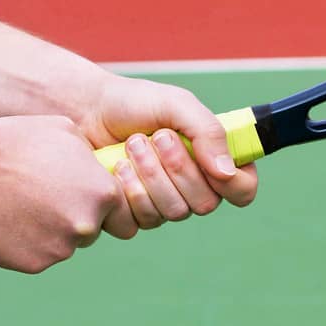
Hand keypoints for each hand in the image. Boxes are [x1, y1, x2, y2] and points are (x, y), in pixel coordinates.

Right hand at [0, 114, 135, 273]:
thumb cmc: (16, 142)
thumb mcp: (69, 135)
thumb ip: (94, 162)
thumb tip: (105, 171)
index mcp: (104, 194)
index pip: (120, 215)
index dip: (103, 209)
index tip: (81, 200)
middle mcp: (88, 225)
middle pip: (91, 231)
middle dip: (74, 220)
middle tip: (45, 201)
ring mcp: (60, 248)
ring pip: (64, 245)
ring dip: (49, 232)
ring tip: (21, 206)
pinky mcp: (32, 264)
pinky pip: (37, 257)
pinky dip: (25, 245)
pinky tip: (8, 221)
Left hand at [78, 76, 259, 230]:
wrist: (83, 111)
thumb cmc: (134, 103)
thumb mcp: (178, 105)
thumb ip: (209, 133)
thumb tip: (227, 172)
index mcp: (213, 160)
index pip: (243, 190)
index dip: (235, 185)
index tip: (216, 167)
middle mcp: (192, 187)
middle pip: (205, 203)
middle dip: (178, 168)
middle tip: (157, 137)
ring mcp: (162, 204)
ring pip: (173, 213)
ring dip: (150, 175)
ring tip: (131, 145)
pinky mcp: (130, 215)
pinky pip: (140, 223)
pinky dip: (127, 193)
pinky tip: (115, 168)